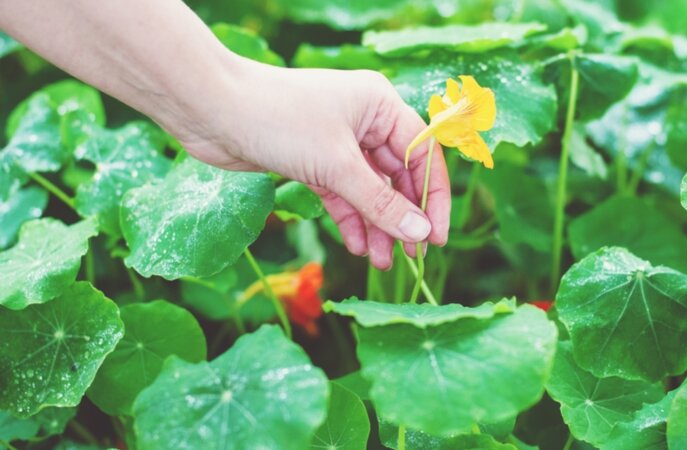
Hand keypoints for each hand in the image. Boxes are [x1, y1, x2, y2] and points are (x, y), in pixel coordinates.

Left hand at [170, 57, 450, 269]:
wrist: (210, 111)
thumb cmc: (279, 120)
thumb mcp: (337, 165)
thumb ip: (380, 203)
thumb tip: (421, 233)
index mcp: (380, 105)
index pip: (422, 154)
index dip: (433, 197)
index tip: (436, 237)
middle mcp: (364, 120)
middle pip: (396, 175)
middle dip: (401, 216)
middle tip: (410, 257)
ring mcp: (337, 142)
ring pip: (368, 189)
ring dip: (376, 224)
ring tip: (381, 262)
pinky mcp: (312, 161)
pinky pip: (342, 194)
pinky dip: (350, 219)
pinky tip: (358, 246)